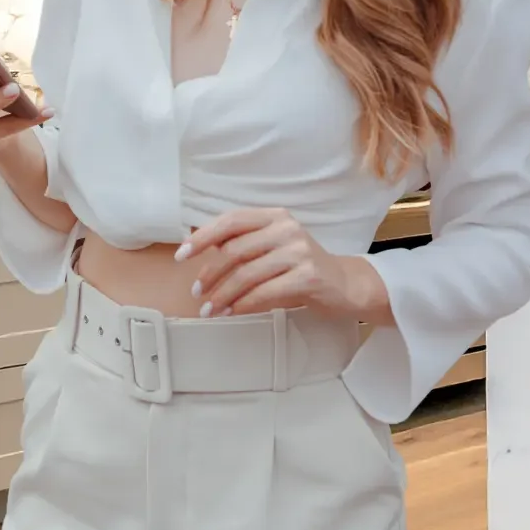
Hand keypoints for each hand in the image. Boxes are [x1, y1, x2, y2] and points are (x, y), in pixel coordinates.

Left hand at [176, 207, 385, 320]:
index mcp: (276, 217)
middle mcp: (288, 230)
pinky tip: (232, 312)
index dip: (203, 237)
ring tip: (211, 309)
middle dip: (210, 275)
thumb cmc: (302, 268)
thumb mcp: (274, 248)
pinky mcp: (308, 277)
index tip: (182, 254)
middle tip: (198, 292)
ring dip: (222, 295)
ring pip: (246, 275)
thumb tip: (201, 251)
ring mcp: (300, 253)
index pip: (232, 221)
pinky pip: (264, 293)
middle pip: (235, 251)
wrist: (346, 285)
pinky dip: (242, 305)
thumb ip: (245, 245)